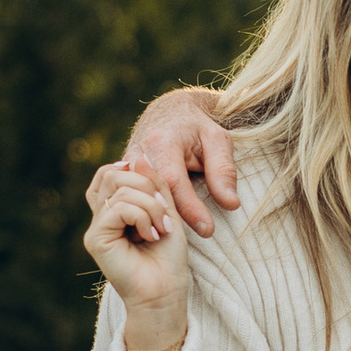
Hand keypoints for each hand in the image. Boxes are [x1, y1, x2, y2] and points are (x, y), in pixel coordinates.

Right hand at [83, 161, 191, 350]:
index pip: (110, 172)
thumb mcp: (167, 212)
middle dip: (147, 185)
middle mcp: (100, 217)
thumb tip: (136, 158)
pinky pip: (119, 208)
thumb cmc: (168, 259)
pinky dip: (143, 216)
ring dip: (151, 205)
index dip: (134, 170)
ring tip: (162, 229)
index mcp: (113, 210)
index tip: (160, 193)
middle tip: (165, 213)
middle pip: (112, 174)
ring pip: (119, 189)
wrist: (166, 293)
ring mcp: (95, 228)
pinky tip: (152, 236)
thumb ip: (153, 185)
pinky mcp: (95, 239)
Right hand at [121, 88, 237, 241]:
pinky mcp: (120, 174)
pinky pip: (125, 197)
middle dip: (164, 217)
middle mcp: (137, 153)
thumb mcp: (217, 140)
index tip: (207, 231)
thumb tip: (230, 204)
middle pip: (148, 192)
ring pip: (132, 197)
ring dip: (148, 217)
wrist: (169, 112)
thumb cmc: (197, 128)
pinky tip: (152, 228)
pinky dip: (139, 213)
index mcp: (162, 142)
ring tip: (166, 235)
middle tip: (182, 238)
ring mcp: (124, 165)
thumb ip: (223, 170)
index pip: (174, 182)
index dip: (190, 208)